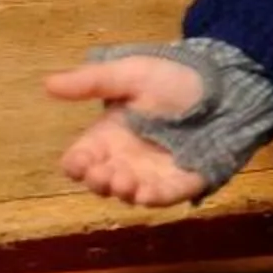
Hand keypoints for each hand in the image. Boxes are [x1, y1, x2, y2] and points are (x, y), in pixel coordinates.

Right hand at [45, 56, 209, 207]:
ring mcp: (153, 172)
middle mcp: (125, 159)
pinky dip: (154, 198)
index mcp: (107, 135)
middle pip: (101, 180)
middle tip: (103, 174)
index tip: (79, 162)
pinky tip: (146, 194)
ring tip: (124, 184)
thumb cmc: (172, 77)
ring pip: (129, 192)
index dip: (76, 164)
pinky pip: (165, 196)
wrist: (224, 84)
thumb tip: (48, 84)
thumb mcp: (131, 73)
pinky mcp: (183, 180)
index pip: (80, 158)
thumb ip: (93, 81)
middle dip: (99, 180)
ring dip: (123, 191)